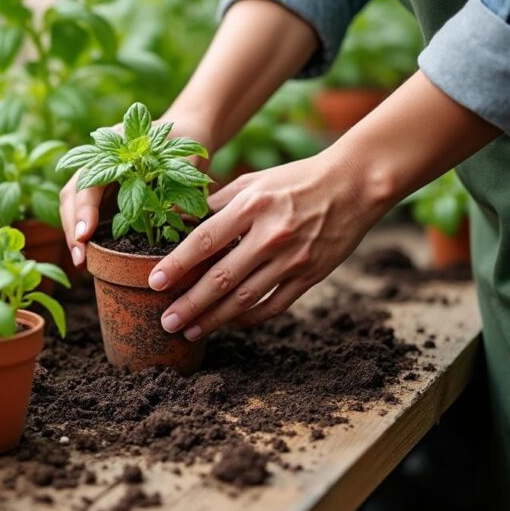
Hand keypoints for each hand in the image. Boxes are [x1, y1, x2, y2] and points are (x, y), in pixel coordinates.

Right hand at [59, 115, 212, 266]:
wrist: (189, 131)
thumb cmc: (189, 141)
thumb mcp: (188, 160)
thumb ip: (176, 183)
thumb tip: (166, 218)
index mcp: (114, 146)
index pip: (89, 179)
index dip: (85, 209)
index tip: (85, 236)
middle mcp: (99, 159)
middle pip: (72, 194)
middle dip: (72, 227)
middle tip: (80, 259)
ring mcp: (99, 175)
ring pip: (74, 205)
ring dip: (74, 233)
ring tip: (81, 262)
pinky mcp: (106, 191)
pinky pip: (88, 212)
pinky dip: (85, 233)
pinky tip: (89, 255)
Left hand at [151, 150, 393, 340]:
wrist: (355, 184)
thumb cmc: (296, 179)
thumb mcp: (253, 181)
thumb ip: (218, 203)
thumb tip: (181, 222)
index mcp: (251, 206)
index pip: (204, 241)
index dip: (177, 265)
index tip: (154, 283)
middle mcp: (270, 235)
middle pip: (221, 278)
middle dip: (190, 304)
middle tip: (166, 322)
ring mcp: (292, 259)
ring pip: (245, 298)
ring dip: (214, 319)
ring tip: (190, 331)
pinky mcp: (310, 276)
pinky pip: (274, 305)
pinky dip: (250, 318)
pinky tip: (230, 324)